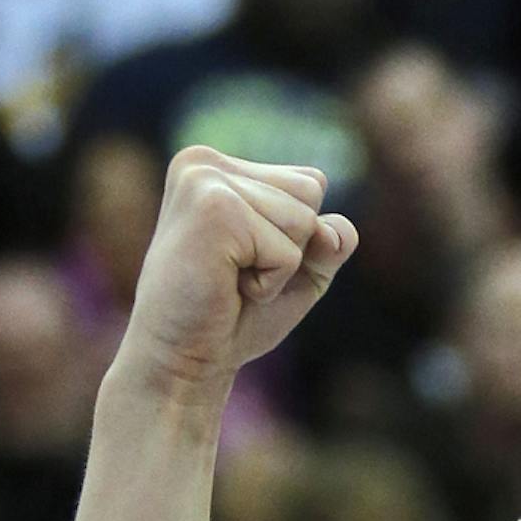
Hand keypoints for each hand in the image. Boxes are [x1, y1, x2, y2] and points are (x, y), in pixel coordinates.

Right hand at [115, 146, 357, 400]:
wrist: (183, 359)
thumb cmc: (235, 315)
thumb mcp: (300, 270)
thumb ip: (330, 240)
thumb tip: (336, 231)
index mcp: (216, 165)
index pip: (310, 182)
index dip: (297, 235)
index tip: (246, 259)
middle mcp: (203, 162)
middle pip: (310, 193)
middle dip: (291, 246)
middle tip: (237, 273)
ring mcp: (203, 181)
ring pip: (304, 220)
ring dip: (280, 265)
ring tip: (230, 279)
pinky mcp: (211, 210)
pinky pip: (288, 250)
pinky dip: (270, 281)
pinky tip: (227, 287)